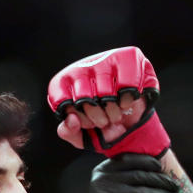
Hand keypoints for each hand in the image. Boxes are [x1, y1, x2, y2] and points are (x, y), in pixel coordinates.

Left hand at [47, 47, 170, 157]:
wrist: (133, 123)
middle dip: (95, 117)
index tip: (86, 122)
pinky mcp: (129, 57)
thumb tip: (72, 119)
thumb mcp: (81, 135)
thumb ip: (68, 131)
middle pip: (82, 97)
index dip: (74, 114)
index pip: (58, 95)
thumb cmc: (104, 124)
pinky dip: (127, 101)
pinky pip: (126, 85)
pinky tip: (126, 102)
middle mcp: (83, 66)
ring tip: (115, 114)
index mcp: (66, 81)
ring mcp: (105, 60)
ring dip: (113, 113)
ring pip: (105, 92)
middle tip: (103, 121)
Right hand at [83, 154, 181, 192]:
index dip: (147, 161)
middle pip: (139, 175)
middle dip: (161, 181)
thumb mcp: (114, 190)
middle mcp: (103, 179)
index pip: (128, 159)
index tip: (160, 168)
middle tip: (175, 187)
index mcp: (102, 171)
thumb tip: (157, 164)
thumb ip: (126, 176)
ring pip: (144, 191)